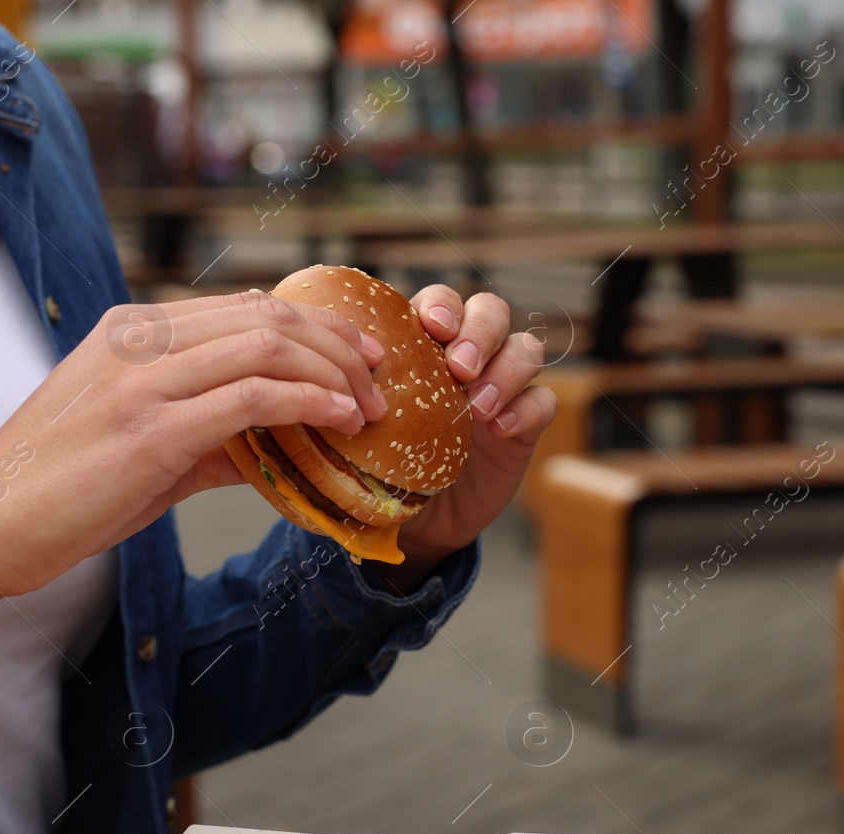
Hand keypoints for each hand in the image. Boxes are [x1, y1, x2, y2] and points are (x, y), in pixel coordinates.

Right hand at [0, 291, 388, 637]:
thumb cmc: (60, 490)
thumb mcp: (141, 444)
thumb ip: (210, 434)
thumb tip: (278, 444)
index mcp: (133, 331)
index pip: (247, 308)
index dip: (318, 324)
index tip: (362, 355)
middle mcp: (138, 340)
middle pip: (267, 316)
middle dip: (339, 343)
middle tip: (382, 381)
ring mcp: (141, 381)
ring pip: (266, 345)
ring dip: (333, 374)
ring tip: (369, 409)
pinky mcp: (148, 430)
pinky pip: (250, 397)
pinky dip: (305, 401)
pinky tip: (337, 419)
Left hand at [369, 286, 556, 591]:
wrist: (416, 521)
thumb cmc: (382, 465)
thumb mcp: (356, 429)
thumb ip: (342, 401)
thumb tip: (301, 387)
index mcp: (424, 345)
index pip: (441, 302)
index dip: (441, 306)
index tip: (431, 328)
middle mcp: (468, 355)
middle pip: (491, 311)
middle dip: (478, 330)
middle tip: (459, 366)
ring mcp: (502, 386)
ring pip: (525, 347)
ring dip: (506, 368)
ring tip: (478, 405)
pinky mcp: (524, 423)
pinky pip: (543, 401)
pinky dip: (526, 408)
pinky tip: (501, 428)